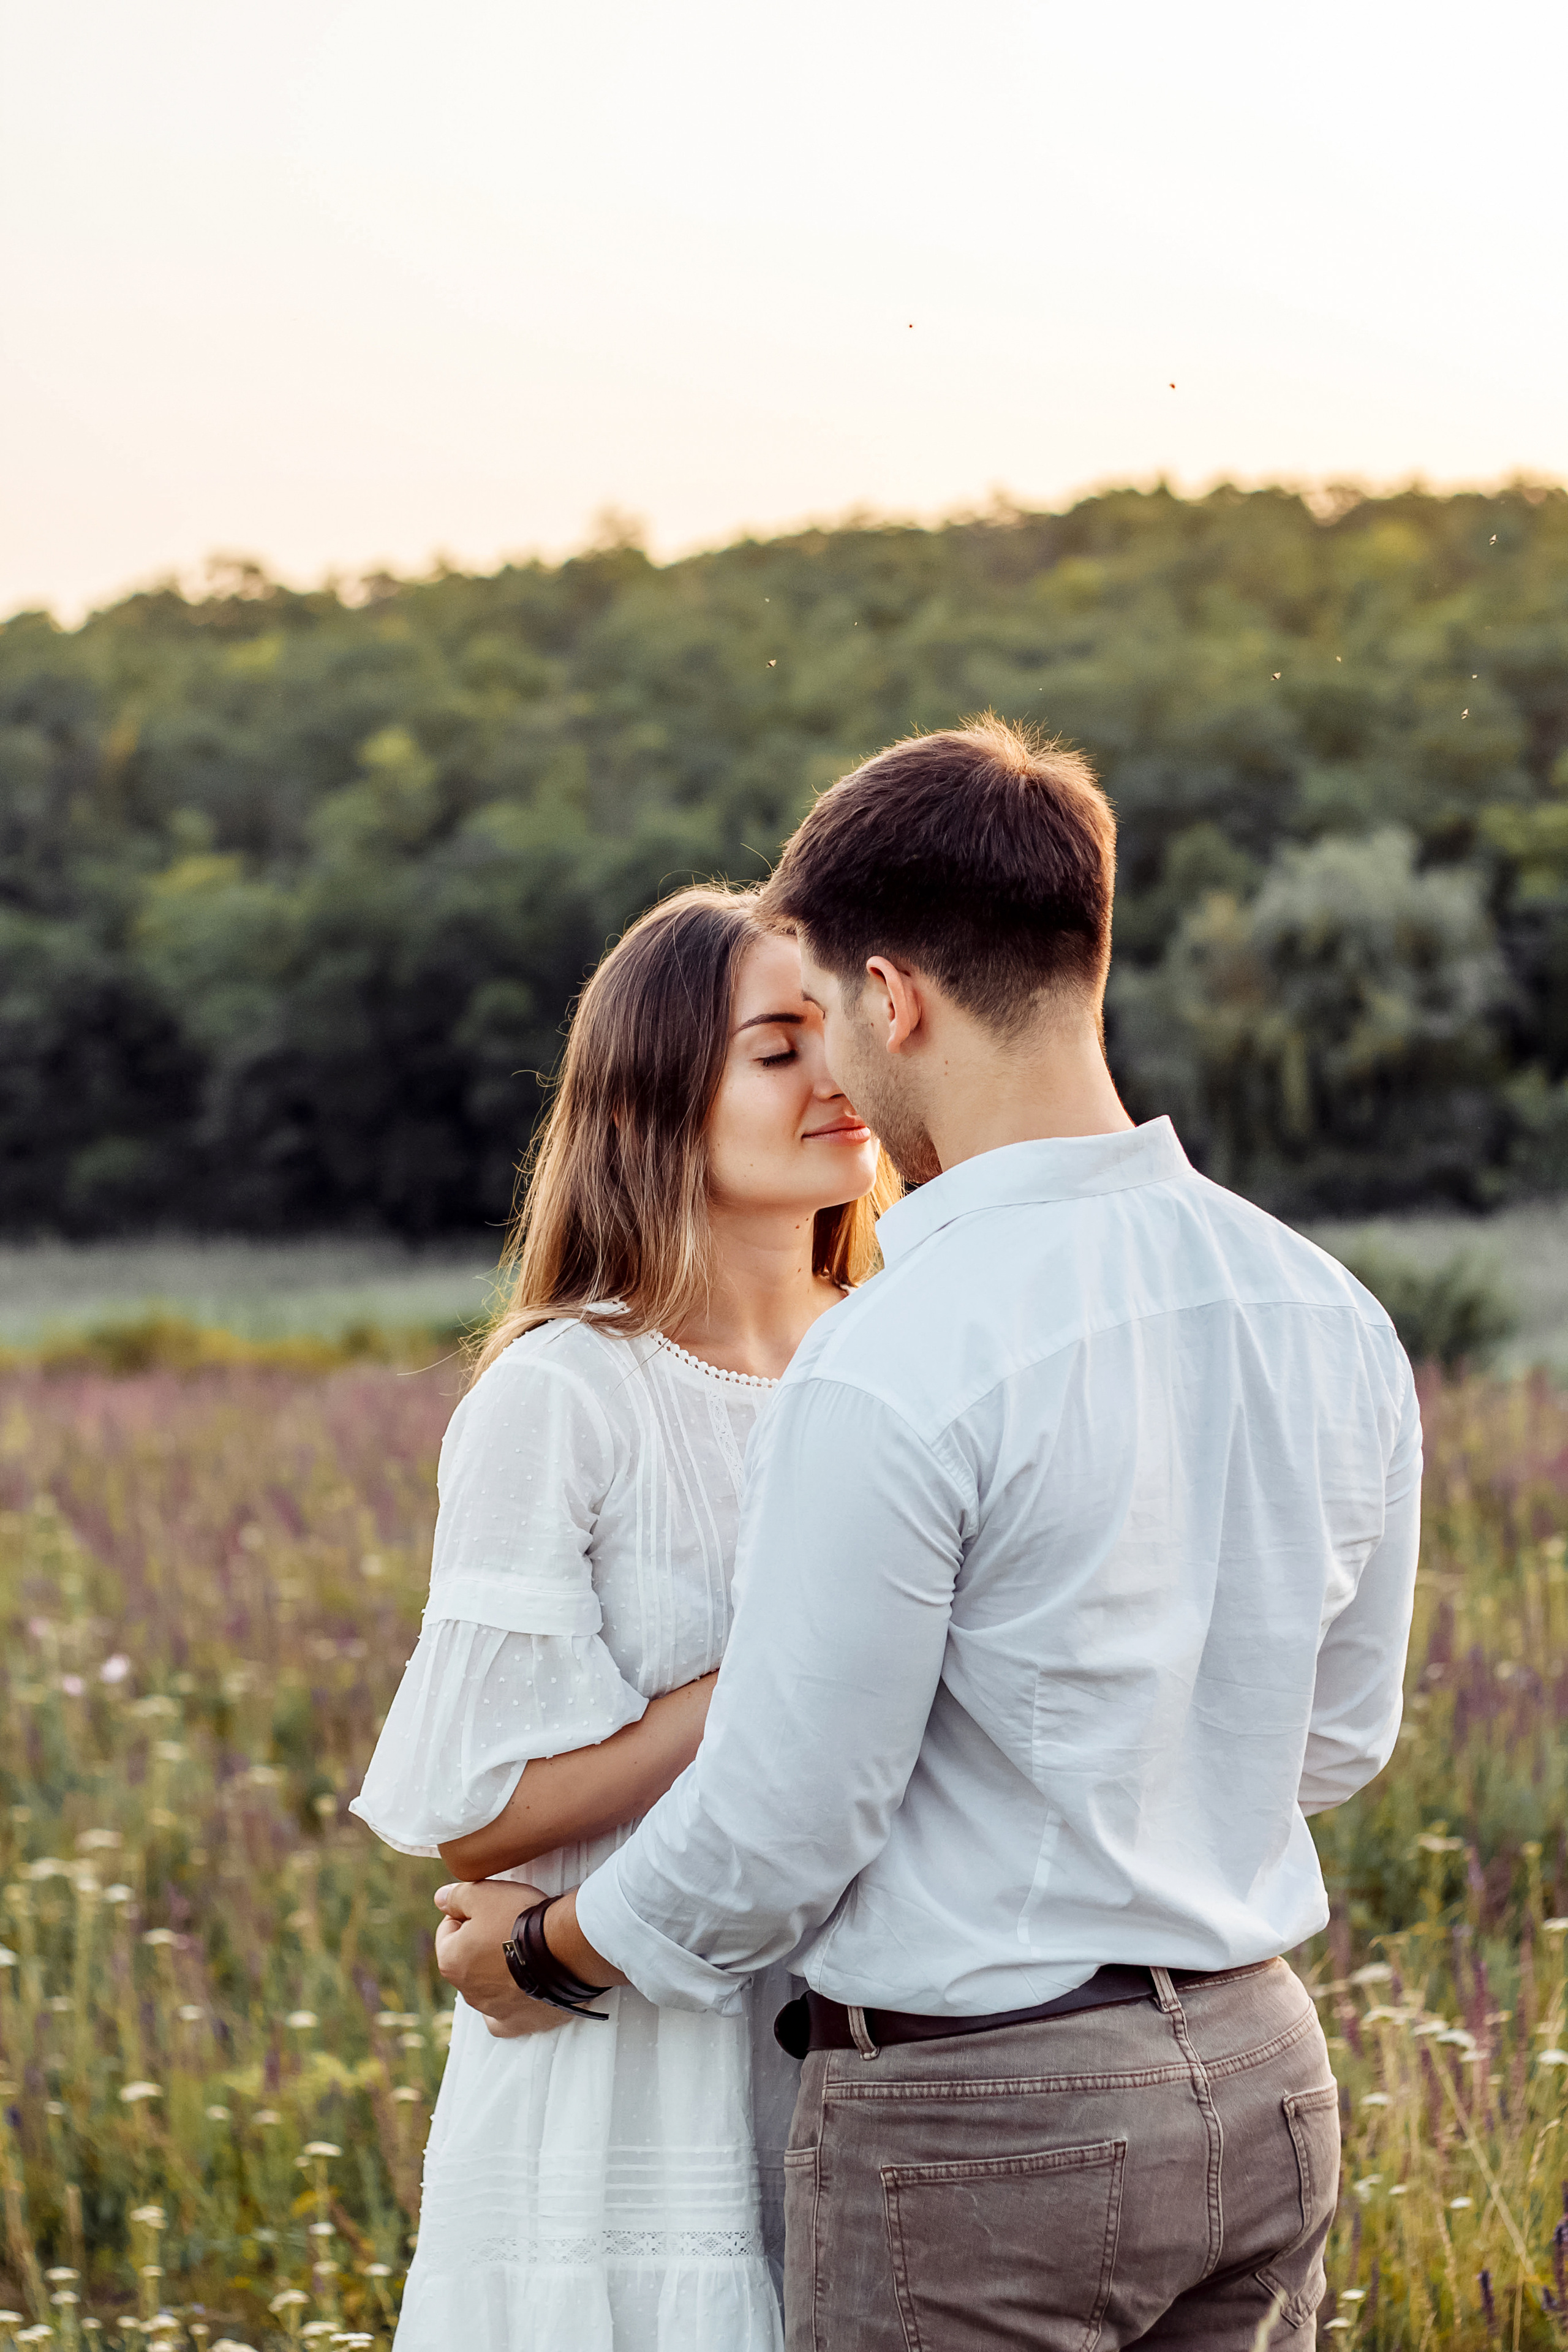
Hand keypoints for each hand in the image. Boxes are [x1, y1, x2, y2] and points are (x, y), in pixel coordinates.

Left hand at [433, 1878, 571, 2037]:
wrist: (563, 1949)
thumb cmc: (520, 1919)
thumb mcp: (484, 1894)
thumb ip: (456, 1896)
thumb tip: (440, 1899)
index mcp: (450, 1961)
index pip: (450, 1928)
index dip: (469, 1912)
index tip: (492, 1907)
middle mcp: (466, 1992)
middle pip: (469, 1958)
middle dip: (482, 1943)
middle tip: (510, 1925)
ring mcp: (492, 2010)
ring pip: (487, 1986)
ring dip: (499, 1970)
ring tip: (526, 1951)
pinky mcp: (517, 2022)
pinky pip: (505, 2017)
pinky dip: (510, 2004)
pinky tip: (519, 1990)